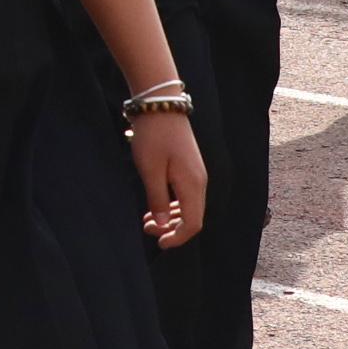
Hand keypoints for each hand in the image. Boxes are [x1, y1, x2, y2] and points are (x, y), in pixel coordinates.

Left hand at [130, 111, 208, 249]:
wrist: (160, 105)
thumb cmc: (153, 137)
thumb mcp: (150, 170)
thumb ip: (157, 200)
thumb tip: (164, 226)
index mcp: (192, 185)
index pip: (193, 223)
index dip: (178, 237)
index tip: (159, 243)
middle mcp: (199, 181)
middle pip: (193, 217)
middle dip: (172, 228)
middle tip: (147, 229)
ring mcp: (195, 173)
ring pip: (188, 206)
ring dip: (170, 217)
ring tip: (147, 220)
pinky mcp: (188, 166)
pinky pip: (184, 194)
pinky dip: (171, 203)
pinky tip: (155, 204)